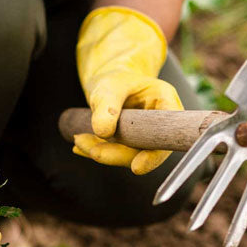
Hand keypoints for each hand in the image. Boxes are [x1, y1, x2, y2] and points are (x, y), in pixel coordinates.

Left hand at [75, 7, 183, 174]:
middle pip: (146, 150)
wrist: (110, 81)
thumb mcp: (109, 86)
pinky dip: (98, 151)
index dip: (155, 154)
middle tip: (93, 152)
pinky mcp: (133, 144)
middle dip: (118, 155)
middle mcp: (160, 123)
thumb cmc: (115, 78)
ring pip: (129, 155)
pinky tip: (80, 147)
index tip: (136, 167)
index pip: (167, 134)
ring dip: (103, 153)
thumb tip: (103, 132)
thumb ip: (107, 105)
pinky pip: (117, 153)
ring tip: (79, 142)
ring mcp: (147, 135)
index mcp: (165, 103)